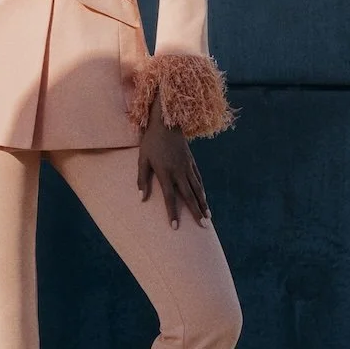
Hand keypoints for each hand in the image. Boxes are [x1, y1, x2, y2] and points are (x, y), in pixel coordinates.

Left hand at [137, 95, 209, 228]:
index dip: (172, 213)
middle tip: (203, 227)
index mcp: (165, 173)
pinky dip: (202, 190)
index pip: (170, 198)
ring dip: (203, 204)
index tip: (175, 227)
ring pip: (197, 189)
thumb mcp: (142, 159)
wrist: (166, 121)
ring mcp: (187, 166)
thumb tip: (141, 198)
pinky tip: (204, 198)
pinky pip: (198, 178)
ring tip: (208, 217)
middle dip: (196, 213)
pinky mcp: (191, 161)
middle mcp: (179, 172)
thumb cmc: (150, 141)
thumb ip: (141, 179)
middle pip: (189, 196)